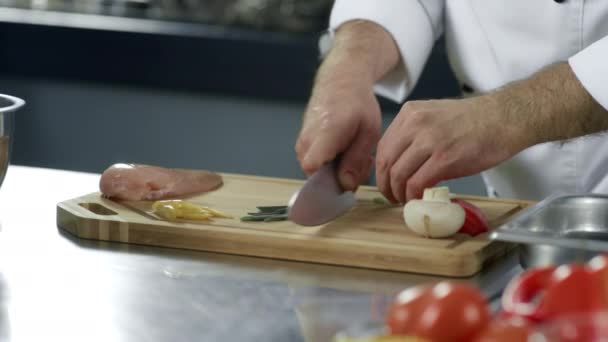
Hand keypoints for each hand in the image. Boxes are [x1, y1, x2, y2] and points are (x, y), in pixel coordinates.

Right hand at [295, 75, 380, 190]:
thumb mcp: (368, 132)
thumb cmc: (357, 104)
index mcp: (325, 134)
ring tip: (354, 154)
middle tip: (361, 163)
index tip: (347, 179)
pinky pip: (315, 163)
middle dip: (340, 178)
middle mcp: (307, 139)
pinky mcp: (302, 143)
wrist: (340, 82)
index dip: (328, 182)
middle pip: (317, 176)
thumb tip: (345, 186)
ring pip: (316, 171)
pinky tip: (345, 151)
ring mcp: (301, 141)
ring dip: (337, 170)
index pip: (313, 169)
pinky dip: (331, 163)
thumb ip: (355, 161)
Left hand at [375, 96, 524, 202]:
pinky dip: (413, 195)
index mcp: (410, 113)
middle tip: (391, 197)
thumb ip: (414, 135)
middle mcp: (415, 124)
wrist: (505, 118)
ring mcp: (429, 140)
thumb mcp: (434, 117)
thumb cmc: (474, 121)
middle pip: (386, 162)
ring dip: (398, 193)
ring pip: (398, 174)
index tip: (386, 182)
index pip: (383, 146)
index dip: (381, 170)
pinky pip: (417, 183)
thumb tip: (401, 163)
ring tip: (405, 200)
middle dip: (385, 185)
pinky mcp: (444, 158)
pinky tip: (418, 199)